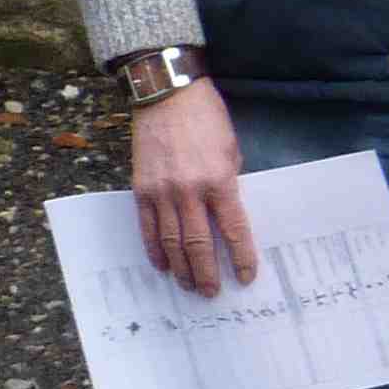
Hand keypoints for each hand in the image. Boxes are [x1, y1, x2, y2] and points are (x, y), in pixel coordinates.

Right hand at [129, 77, 255, 296]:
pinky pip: (147, 228)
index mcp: (219, 181)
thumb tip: (226, 212)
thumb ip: (229, 183)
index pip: (234, 229)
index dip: (242, 257)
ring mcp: (161, 192)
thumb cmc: (207, 119)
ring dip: (181, 267)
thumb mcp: (231, 150)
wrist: (167, 96)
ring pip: (170, 241)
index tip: (247, 276)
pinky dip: (154, 249)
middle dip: (207, 272)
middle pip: (198, 243)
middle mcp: (189, 191)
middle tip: (212, 292)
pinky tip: (162, 264)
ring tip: (188, 285)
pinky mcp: (140, 189)